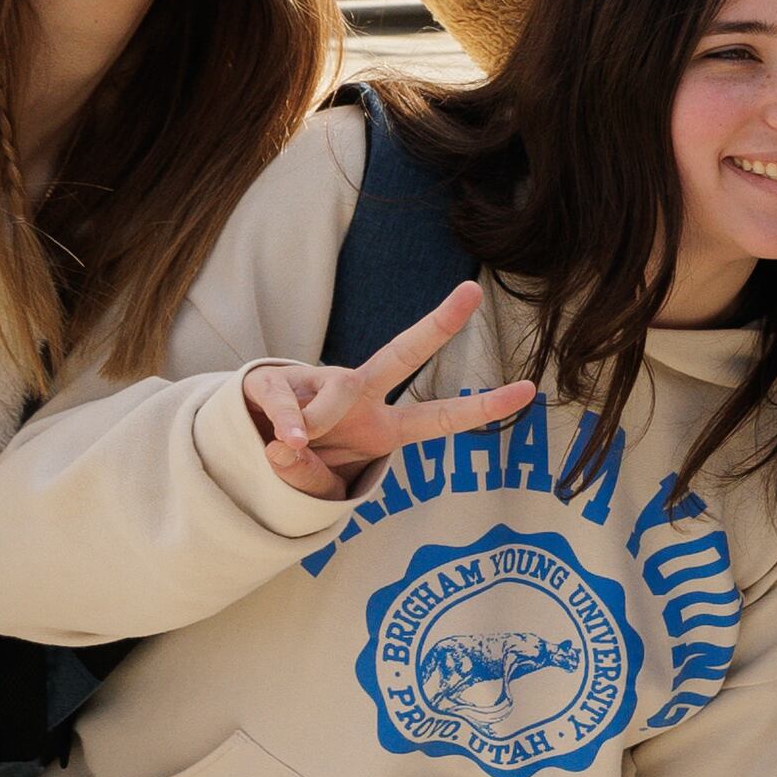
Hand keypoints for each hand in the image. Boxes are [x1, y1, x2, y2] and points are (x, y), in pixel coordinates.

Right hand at [241, 278, 539, 500]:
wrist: (245, 449)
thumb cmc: (298, 467)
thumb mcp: (315, 486)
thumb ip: (309, 475)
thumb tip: (289, 442)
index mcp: (383, 427)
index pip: (439, 417)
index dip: (483, 409)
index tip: (530, 390)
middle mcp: (359, 394)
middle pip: (403, 352)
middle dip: (439, 324)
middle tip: (473, 290)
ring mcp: (319, 382)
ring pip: (336, 392)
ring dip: (319, 425)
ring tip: (295, 449)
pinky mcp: (277, 380)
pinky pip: (286, 398)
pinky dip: (286, 420)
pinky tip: (281, 439)